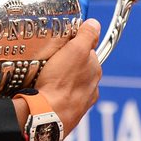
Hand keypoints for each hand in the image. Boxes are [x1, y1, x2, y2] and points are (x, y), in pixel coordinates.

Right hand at [16, 18, 101, 137]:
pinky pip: (61, 101)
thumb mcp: (75, 50)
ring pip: (71, 86)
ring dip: (61, 82)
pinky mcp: (67, 115)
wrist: (46, 116)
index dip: (74, 46)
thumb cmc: (60, 83)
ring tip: (45, 79)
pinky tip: (45, 94)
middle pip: (80, 70)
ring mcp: (80, 104)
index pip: (88, 52)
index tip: (62, 46)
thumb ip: (87, 36)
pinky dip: (55, 97)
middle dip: (68, 65)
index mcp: (95, 71)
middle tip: (51, 62)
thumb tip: (94, 24)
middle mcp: (91, 88)